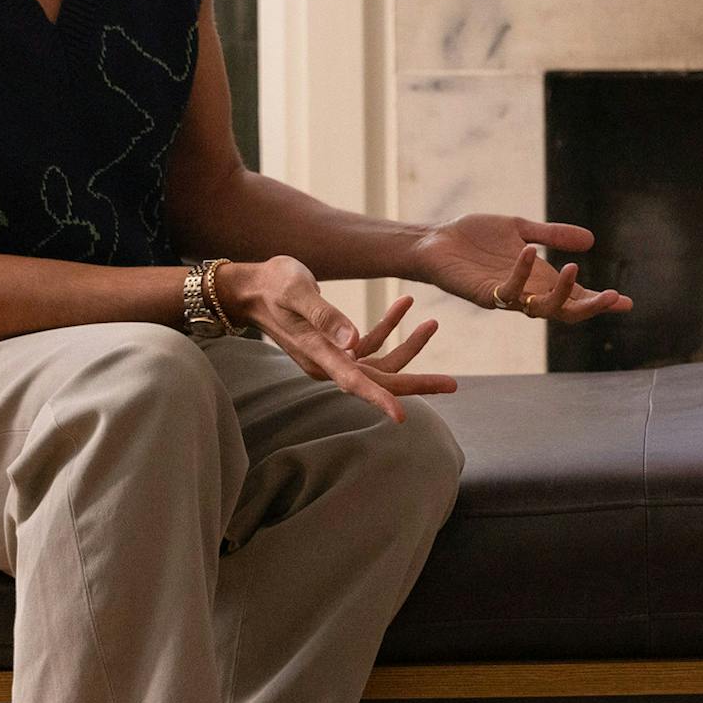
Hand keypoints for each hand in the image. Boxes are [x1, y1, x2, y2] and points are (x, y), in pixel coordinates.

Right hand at [213, 255, 453, 423]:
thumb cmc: (272, 285)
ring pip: (379, 363)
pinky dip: (389, 327)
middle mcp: (327, 362)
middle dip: (416, 382)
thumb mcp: (297, 291)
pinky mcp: (335, 345)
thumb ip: (325, 315)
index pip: (354, 382)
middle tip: (452, 384)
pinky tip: (406, 305)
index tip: (401, 417)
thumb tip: (354, 341)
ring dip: (408, 346)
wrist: (251, 288)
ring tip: (432, 322)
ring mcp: (332, 356)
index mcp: (318, 354)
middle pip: (378, 381)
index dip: (379, 399)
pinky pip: (370, 343)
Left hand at [411, 213, 632, 324]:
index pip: (576, 297)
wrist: (436, 240)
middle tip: (613, 297)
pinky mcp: (484, 294)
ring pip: (541, 308)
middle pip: (566, 312)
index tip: (627, 302)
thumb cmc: (475, 237)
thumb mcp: (521, 229)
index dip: (600, 300)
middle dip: (590, 306)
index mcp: (539, 280)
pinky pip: (508, 289)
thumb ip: (553, 235)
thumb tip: (591, 240)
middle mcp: (527, 293)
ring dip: (561, 293)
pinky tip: (528, 251)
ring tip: (575, 269)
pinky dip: (520, 272)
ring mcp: (507, 297)